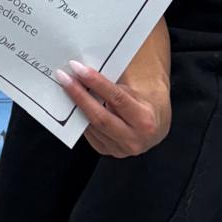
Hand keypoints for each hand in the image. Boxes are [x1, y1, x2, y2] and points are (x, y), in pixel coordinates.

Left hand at [55, 58, 170, 158]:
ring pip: (92, 126)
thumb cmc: (145, 103)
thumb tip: (87, 72)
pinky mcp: (110, 152)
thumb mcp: (137, 91)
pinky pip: (90, 134)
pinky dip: (81, 117)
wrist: (157, 126)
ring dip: (76, 105)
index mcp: (145, 120)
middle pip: (100, 116)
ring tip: (66, 87)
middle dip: (79, 95)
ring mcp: (122, 149)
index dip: (95, 82)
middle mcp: (135, 138)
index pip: (116, 98)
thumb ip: (114, 85)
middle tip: (64, 78)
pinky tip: (75, 104)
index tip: (78, 68)